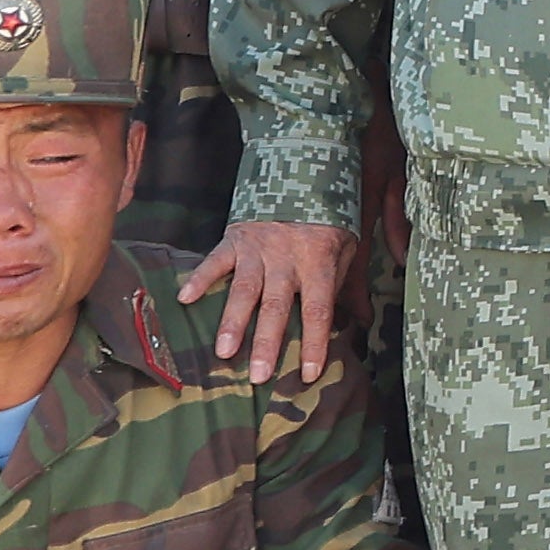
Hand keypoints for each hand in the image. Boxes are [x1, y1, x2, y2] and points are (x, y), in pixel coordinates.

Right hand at [179, 222, 355, 381]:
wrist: (302, 173)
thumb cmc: (327, 219)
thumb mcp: (348, 247)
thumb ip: (348, 284)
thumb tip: (364, 322)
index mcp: (318, 262)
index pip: (318, 310)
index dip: (314, 343)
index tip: (307, 374)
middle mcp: (287, 259)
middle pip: (276, 306)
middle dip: (266, 343)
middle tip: (258, 376)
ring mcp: (258, 249)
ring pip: (244, 290)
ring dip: (233, 322)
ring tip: (223, 352)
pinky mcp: (235, 239)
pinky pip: (215, 261)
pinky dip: (199, 278)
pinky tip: (185, 299)